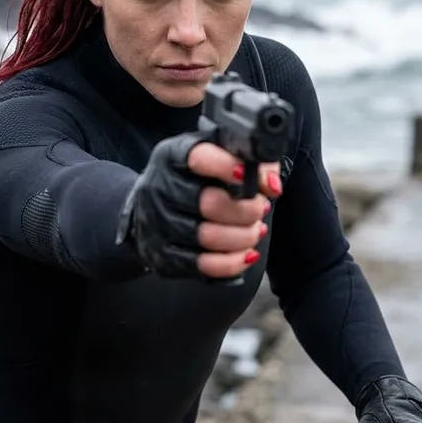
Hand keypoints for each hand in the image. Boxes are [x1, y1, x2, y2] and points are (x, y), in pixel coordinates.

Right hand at [115, 133, 281, 277]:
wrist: (150, 208)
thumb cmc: (193, 180)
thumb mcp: (218, 157)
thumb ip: (251, 160)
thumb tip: (271, 184)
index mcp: (172, 157)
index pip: (200, 158)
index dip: (229, 167)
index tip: (247, 175)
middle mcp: (159, 189)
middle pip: (211, 203)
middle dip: (247, 210)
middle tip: (260, 209)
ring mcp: (157, 224)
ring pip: (210, 237)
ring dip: (244, 236)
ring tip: (254, 230)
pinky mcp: (163, 256)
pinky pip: (205, 266)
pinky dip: (233, 262)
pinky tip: (246, 253)